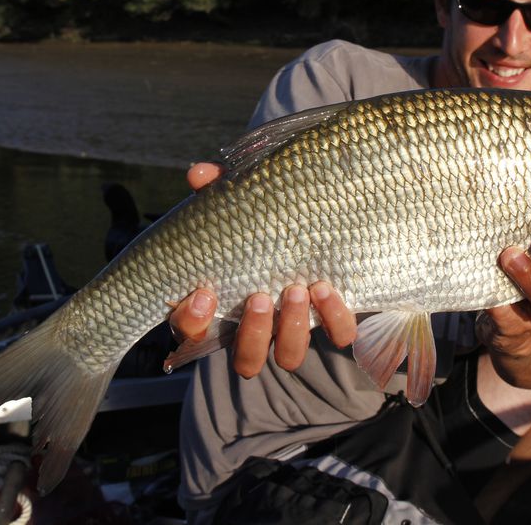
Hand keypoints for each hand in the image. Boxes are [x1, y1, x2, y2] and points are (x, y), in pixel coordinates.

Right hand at [169, 162, 356, 377]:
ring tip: (299, 290)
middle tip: (260, 296)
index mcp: (221, 308)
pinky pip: (339, 335)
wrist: (321, 230)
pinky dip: (335, 317)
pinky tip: (328, 288)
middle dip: (253, 331)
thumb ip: (218, 193)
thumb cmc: (262, 227)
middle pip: (246, 358)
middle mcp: (256, 330)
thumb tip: (199, 172)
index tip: (203, 293)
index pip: (191, 332)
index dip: (192, 321)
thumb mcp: (238, 209)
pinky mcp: (333, 320)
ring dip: (291, 328)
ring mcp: (295, 329)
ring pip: (288, 356)